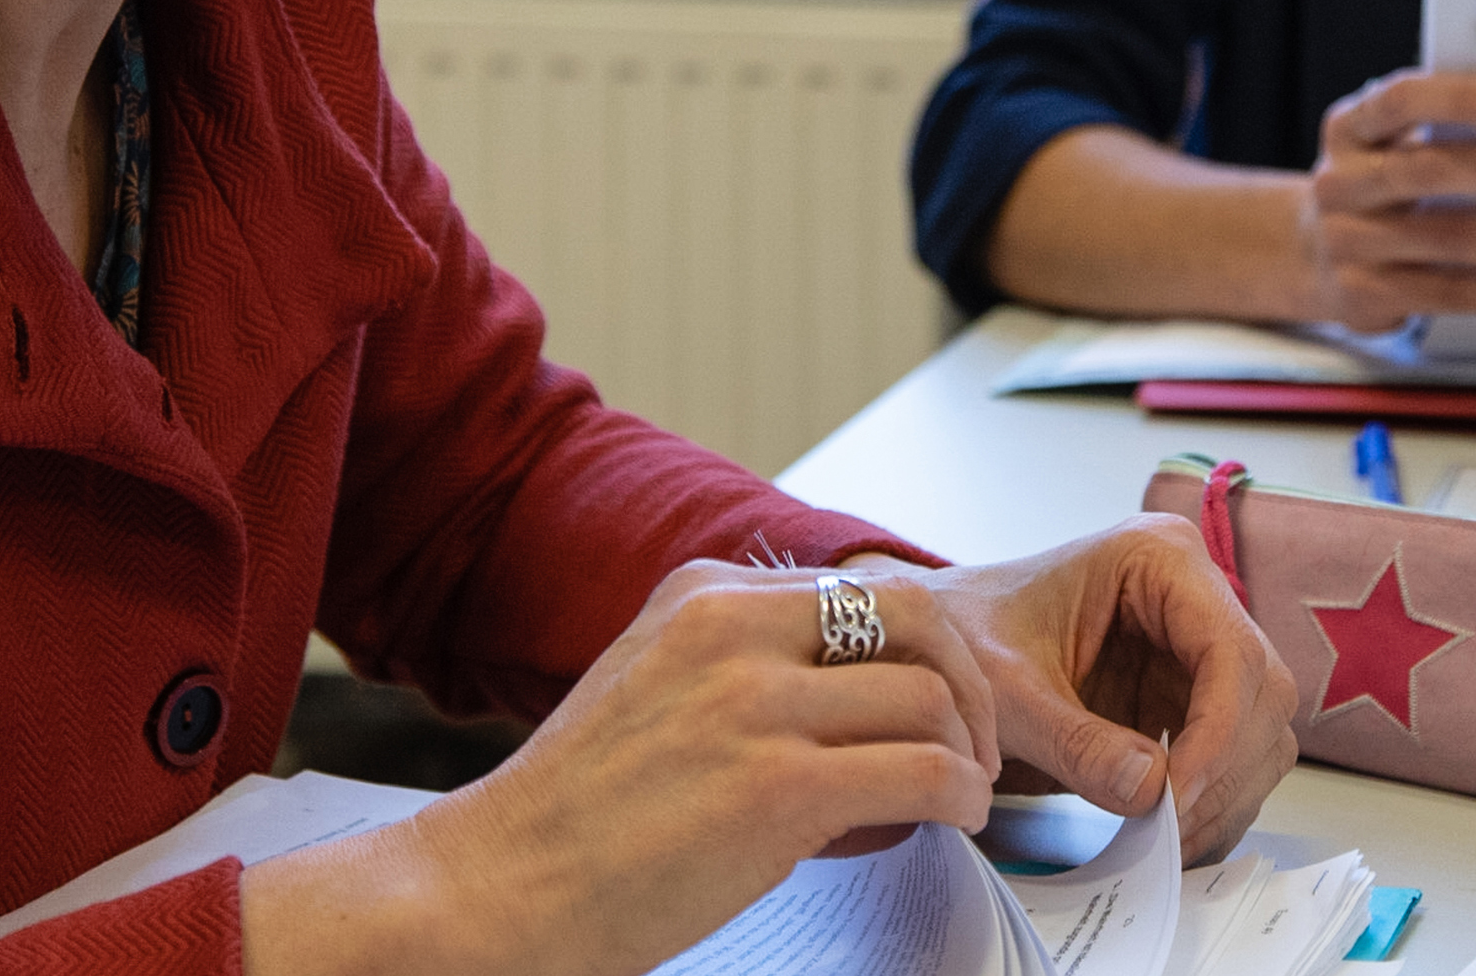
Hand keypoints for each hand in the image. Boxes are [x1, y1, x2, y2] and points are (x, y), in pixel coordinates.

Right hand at [245, 562, 998, 975]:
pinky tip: (955, 820)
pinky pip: (922, 772)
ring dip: (971, 752)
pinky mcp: (775, 788)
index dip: (923, 649)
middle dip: (967, 680)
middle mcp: (730, 630)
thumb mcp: (654, 684)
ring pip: (930, 698)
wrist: (500, 886)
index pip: (860, 589)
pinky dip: (962, 798)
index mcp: (702, 595)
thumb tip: (848, 679)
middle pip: (916, 616)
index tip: (940, 698)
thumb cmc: (574, 815)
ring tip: (967, 793)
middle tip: (975, 741)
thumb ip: (738, 661)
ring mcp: (752, 706)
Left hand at [902, 515, 1297, 864]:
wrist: (934, 644)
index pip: (1230, 650)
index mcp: (1158, 559)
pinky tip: (1167, 833)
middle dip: (1223, 770)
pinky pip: (1230, 758)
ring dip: (1222, 795)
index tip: (1176, 796)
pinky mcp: (1186, 697)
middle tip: (1169, 833)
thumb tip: (1152, 790)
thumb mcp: (1005, 693)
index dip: (1218, 731)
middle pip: (1261, 694)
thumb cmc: (963, 639)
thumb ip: (1074, 742)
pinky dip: (1210, 803)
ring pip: (1259, 733)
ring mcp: (1195, 648)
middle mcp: (1194, 596)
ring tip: (1164, 842)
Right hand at [1298, 69, 1475, 331]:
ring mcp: (1347, 242)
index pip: (1403, 101)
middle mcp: (1340, 183)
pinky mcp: (1364, 295)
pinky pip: (1444, 293)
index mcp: (1350, 129)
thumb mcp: (1389, 146)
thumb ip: (1442, 130)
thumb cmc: (1381, 187)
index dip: (1465, 98)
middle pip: (1429, 171)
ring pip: (1446, 239)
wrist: (1312, 255)